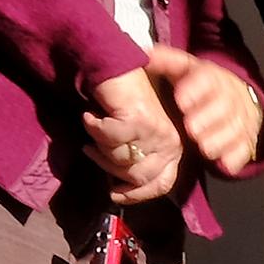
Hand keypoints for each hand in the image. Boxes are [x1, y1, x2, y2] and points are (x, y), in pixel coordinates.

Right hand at [82, 68, 182, 205]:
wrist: (118, 69)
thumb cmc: (123, 105)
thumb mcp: (134, 139)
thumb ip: (135, 163)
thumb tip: (120, 191)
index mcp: (173, 150)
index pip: (161, 185)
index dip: (136, 195)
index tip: (114, 193)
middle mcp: (171, 143)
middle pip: (138, 177)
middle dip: (109, 168)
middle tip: (91, 151)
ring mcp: (157, 132)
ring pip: (122, 161)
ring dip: (101, 149)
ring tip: (93, 132)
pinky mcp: (140, 120)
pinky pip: (110, 140)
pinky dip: (94, 129)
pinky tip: (90, 117)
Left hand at [145, 44, 259, 172]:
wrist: (236, 97)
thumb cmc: (199, 85)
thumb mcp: (183, 68)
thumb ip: (164, 62)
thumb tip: (143, 54)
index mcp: (212, 76)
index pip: (207, 78)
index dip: (195, 89)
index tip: (180, 101)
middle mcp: (230, 96)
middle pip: (224, 105)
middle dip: (209, 118)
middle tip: (192, 130)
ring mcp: (241, 118)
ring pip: (236, 128)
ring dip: (221, 139)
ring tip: (204, 148)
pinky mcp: (246, 138)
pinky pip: (245, 148)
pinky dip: (236, 157)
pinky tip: (225, 164)